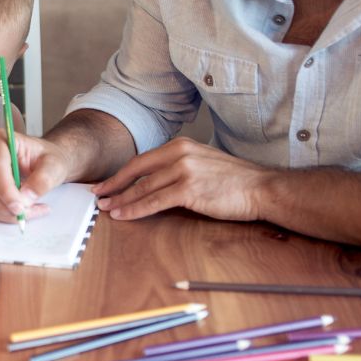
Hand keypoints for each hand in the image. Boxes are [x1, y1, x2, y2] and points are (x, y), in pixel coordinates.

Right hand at [0, 130, 71, 222]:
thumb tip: (26, 197)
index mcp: (1, 139)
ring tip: (29, 211)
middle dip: (4, 204)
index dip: (5, 188)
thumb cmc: (46, 159)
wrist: (43, 163)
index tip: (20, 206)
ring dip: (4, 211)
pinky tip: (19, 210)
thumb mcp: (54, 166)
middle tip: (24, 213)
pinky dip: (1, 214)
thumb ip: (43, 180)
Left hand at [92, 137, 271, 221]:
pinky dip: (135, 209)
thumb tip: (154, 180)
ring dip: (121, 200)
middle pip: (136, 171)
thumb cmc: (235, 181)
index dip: (121, 174)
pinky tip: (124, 215)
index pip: (142, 160)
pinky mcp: (189, 189)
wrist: (262, 188)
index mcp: (180, 145)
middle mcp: (179, 153)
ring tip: (106, 208)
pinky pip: (154, 201)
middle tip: (97, 195)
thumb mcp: (202, 163)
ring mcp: (184, 170)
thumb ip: (178, 166)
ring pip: (143, 188)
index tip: (106, 183)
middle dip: (114, 185)